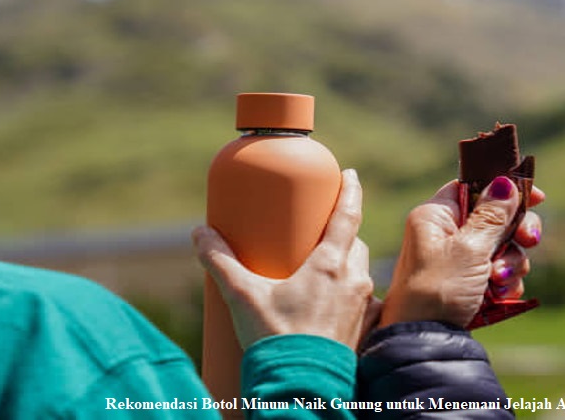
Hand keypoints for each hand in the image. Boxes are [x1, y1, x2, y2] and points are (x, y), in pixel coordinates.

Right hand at [193, 169, 374, 349]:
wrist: (302, 390)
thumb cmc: (276, 341)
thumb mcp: (242, 297)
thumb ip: (220, 262)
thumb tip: (200, 233)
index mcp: (330, 264)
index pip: (348, 215)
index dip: (350, 191)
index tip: (350, 175)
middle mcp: (354, 280)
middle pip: (354, 242)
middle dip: (343, 232)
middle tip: (323, 229)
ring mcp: (363, 306)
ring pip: (360, 270)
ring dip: (347, 263)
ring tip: (324, 267)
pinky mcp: (364, 329)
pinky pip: (364, 301)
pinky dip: (352, 293)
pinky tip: (335, 302)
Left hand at [380, 176, 543, 327]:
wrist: (423, 342)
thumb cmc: (438, 290)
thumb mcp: (469, 248)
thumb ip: (492, 216)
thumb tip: (504, 182)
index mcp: (435, 216)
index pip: (473, 186)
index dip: (503, 189)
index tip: (536, 196)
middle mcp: (444, 234)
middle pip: (493, 218)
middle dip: (514, 234)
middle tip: (528, 241)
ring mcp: (456, 260)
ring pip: (500, 248)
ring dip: (510, 264)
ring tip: (499, 282)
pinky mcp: (466, 283)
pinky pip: (497, 272)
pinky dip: (504, 283)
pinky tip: (499, 295)